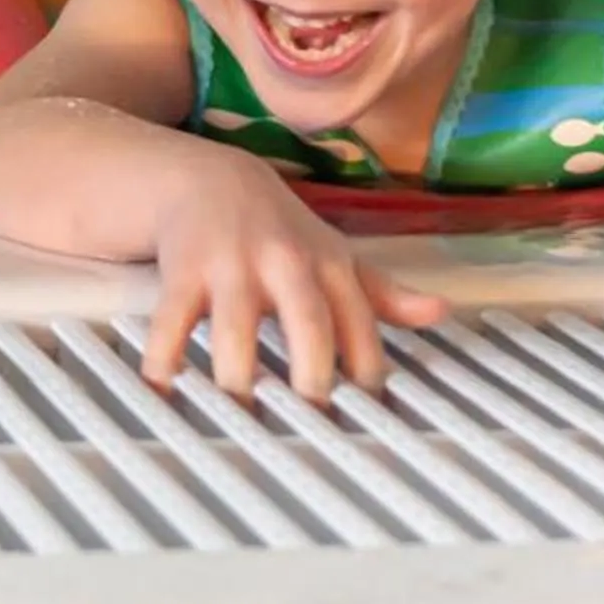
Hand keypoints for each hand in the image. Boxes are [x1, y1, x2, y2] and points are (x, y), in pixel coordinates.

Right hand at [142, 154, 448, 403]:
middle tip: (307, 424)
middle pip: (306, 324)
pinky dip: (164, 358)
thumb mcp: (333, 254)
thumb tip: (439, 314)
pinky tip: (163, 389)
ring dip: (236, 378)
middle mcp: (285, 262)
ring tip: (238, 418)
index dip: (365, 375)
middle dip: (310, 378)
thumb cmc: (280, 231)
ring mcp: (231, 265)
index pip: (360, 325)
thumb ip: (382, 292)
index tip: (365, 420)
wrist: (209, 179)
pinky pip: (172, 321)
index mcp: (330, 265)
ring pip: (236, 329)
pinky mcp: (183, 270)